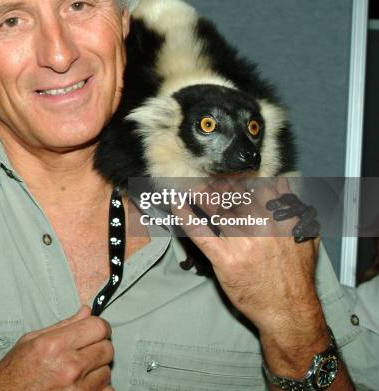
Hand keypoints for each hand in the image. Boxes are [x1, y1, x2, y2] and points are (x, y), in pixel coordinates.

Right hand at [0, 305, 113, 390]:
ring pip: (107, 372)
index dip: (99, 327)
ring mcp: (77, 390)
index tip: (95, 330)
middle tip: (86, 351)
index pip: (98, 327)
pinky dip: (98, 389)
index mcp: (56, 345)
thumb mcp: (30, 341)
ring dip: (97, 371)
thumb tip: (85, 312)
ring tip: (79, 372)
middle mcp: (69, 367)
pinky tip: (83, 386)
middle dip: (98, 347)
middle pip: (107, 348)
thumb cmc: (13, 375)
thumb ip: (63, 325)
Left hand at [178, 178, 321, 335]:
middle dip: (217, 183)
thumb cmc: (296, 274)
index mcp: (280, 214)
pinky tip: (176, 202)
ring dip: (201, 193)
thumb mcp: (305, 234)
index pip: (253, 183)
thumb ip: (293, 204)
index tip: (227, 171)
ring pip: (214, 207)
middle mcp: (261, 224)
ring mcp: (241, 241)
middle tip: (205, 177)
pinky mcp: (224, 258)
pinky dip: (184, 215)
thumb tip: (280, 181)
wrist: (288, 310)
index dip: (237, 175)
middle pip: (231, 193)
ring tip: (192, 185)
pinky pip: (198, 231)